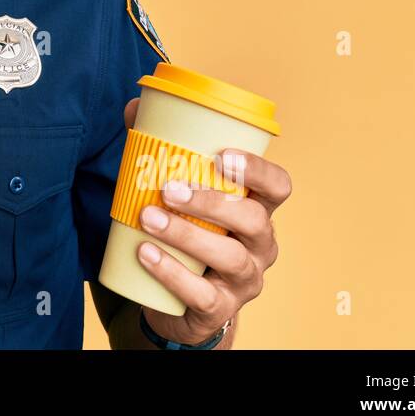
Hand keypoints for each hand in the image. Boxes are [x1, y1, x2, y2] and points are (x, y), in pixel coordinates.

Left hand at [122, 96, 291, 345]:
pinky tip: (145, 254)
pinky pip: (203, 294)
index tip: (221, 155)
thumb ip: (159, 148)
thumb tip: (135, 105)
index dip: (258, 170)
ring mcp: (244, 281)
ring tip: (148, 217)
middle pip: (253, 220)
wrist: (177, 301)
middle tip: (169, 188)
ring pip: (229, 257)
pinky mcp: (220, 310)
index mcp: (256, 210)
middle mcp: (260, 245)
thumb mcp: (179, 194)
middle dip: (212, 202)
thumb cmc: (186, 233)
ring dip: (186, 235)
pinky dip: (172, 273)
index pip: (278, 187)